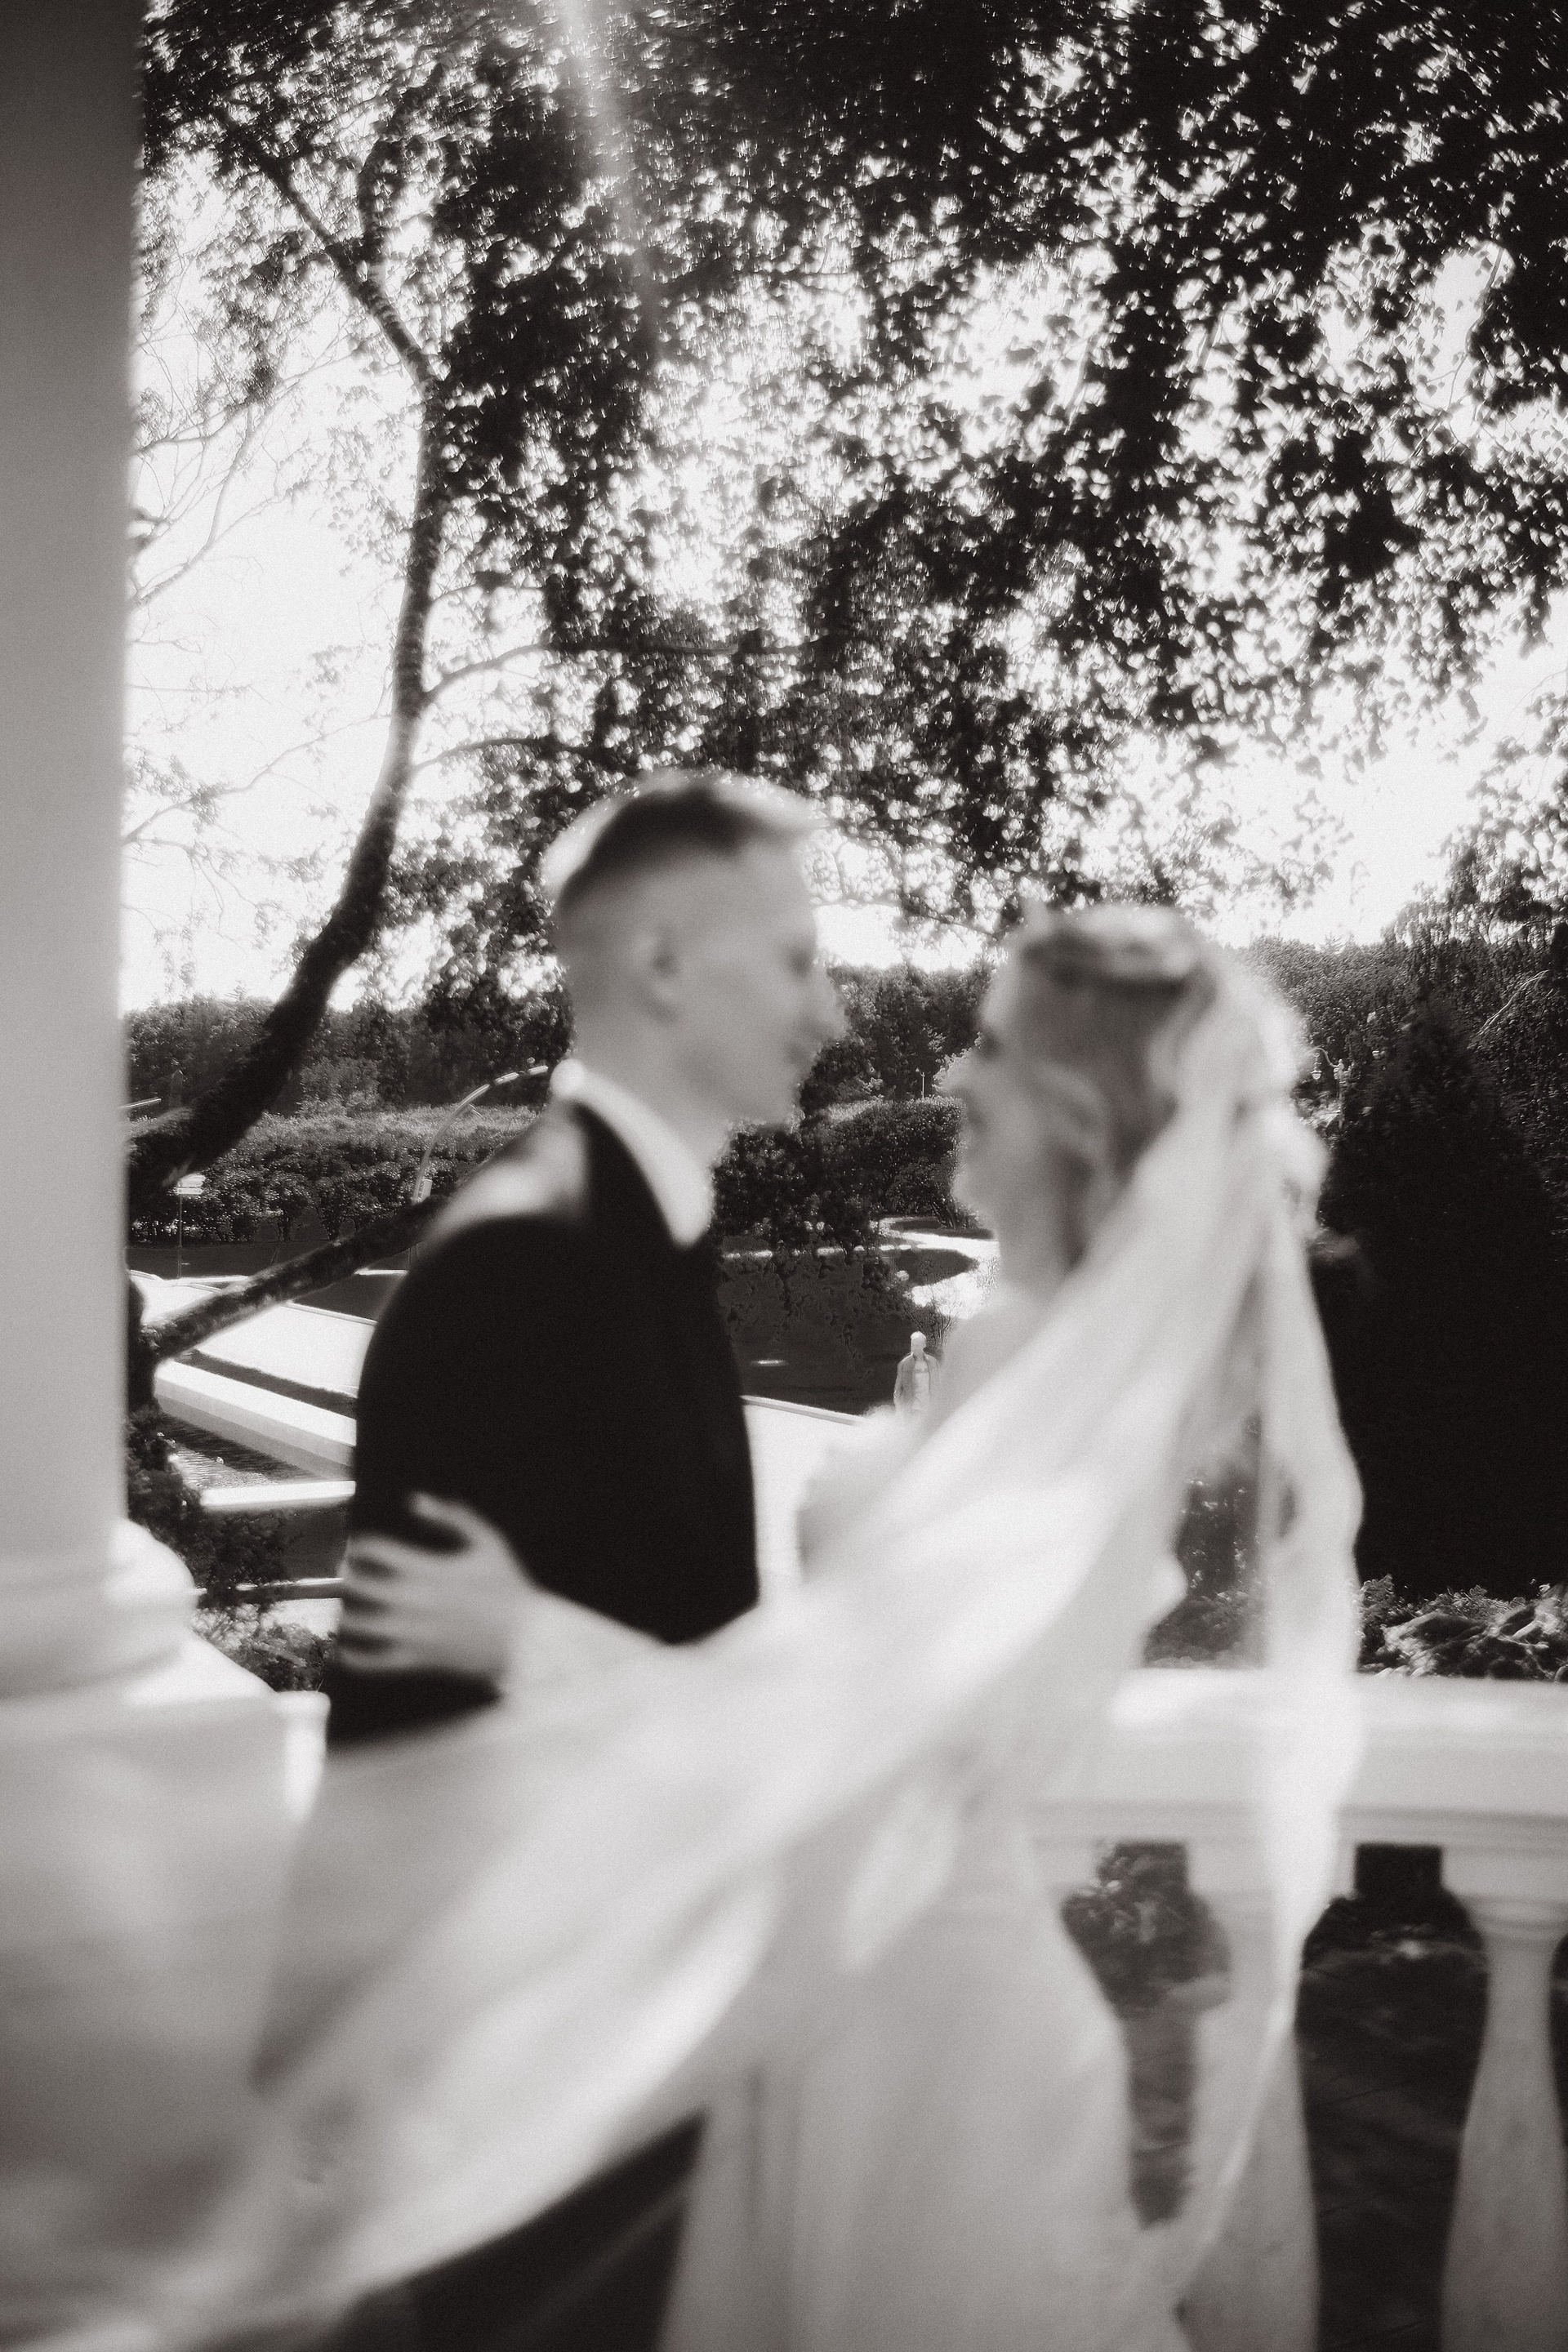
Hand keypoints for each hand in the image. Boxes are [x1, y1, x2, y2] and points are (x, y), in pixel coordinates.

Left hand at [336, 1494, 529, 1683]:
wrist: (527, 1639)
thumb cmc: (509, 1587)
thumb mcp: (489, 1541)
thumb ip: (453, 1516)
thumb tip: (416, 1499)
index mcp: (429, 1569)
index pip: (378, 1551)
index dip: (361, 1544)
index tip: (357, 1543)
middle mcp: (414, 1600)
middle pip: (361, 1584)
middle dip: (346, 1573)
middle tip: (342, 1568)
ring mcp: (413, 1632)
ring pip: (360, 1622)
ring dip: (344, 1610)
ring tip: (340, 1602)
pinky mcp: (418, 1659)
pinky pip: (376, 1661)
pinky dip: (355, 1657)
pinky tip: (343, 1649)